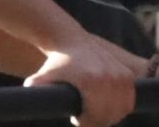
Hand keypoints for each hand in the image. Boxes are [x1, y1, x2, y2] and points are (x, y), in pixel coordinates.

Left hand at [28, 36, 142, 126]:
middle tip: (86, 116)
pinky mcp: (127, 75)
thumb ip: (36, 87)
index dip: (85, 122)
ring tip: (96, 110)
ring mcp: (120, 77)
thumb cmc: (56, 63)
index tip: (77, 119)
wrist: (71, 41)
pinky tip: (107, 104)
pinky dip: (121, 106)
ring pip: (121, 110)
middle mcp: (109, 79)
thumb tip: (29, 89)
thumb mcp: (44, 76)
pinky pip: (129, 102)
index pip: (95, 117)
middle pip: (109, 116)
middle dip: (97, 120)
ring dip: (110, 115)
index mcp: (90, 82)